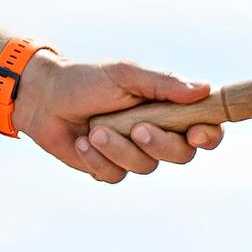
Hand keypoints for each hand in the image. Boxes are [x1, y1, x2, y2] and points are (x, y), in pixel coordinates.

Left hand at [11, 53, 225, 182]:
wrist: (42, 97)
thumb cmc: (85, 80)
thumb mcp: (124, 75)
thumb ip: (163, 83)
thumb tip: (204, 89)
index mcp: (166, 109)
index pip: (204, 128)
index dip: (208, 135)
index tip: (197, 133)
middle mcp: (155, 134)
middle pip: (181, 154)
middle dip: (160, 143)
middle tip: (137, 128)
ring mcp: (132, 153)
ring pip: (145, 167)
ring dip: (119, 148)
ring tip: (95, 129)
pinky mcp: (108, 168)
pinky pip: (116, 176)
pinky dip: (98, 159)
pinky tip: (82, 142)